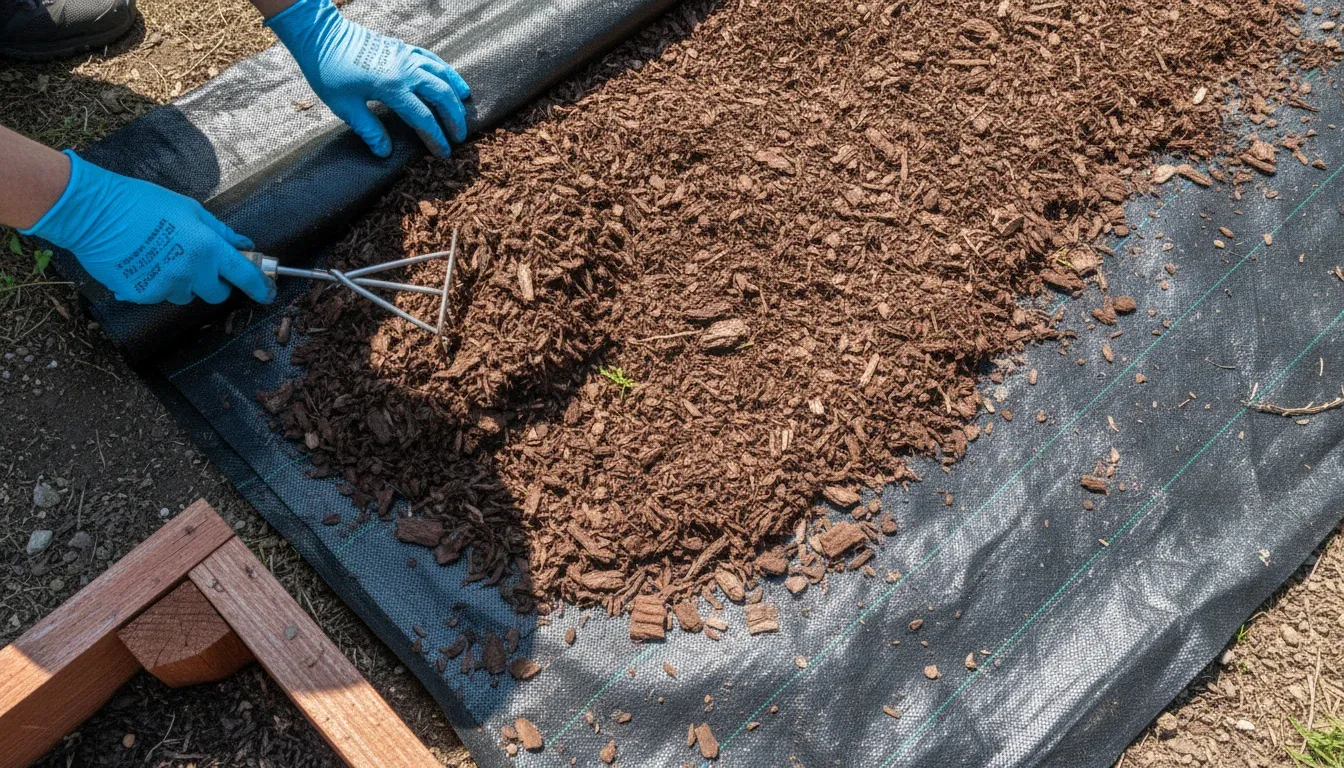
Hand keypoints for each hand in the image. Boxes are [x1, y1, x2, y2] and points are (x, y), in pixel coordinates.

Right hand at [20, 151, 274, 304]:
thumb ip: (220, 231)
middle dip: (212, 282)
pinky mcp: (141, 294)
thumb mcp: (189, 209)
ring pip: (184, 294)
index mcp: (207, 248)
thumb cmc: (142, 203)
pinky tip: (142, 262)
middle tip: (197, 263)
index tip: (266, 293)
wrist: (94, 211)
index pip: (244, 275)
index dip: (259, 286)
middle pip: (215, 293)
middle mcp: (190, 271)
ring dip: (181, 282)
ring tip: (161, 256)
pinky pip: (158, 295)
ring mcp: (165, 285)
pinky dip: (154, 283)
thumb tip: (244, 243)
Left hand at [267, 0, 469, 157]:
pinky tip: (452, 81)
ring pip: (442, 74)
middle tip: (459, 136)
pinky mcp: (402, 47)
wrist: (320, 35)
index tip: (443, 152)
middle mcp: (405, 69)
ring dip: (455, 93)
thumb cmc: (328, 70)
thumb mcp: (344, 106)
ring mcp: (406, 56)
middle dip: (453, 118)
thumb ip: (369, 130)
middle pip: (441, 95)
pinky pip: (432, 59)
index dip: (435, 137)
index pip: (422, 118)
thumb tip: (385, 152)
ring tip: (464, 108)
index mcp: (391, 87)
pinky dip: (446, 71)